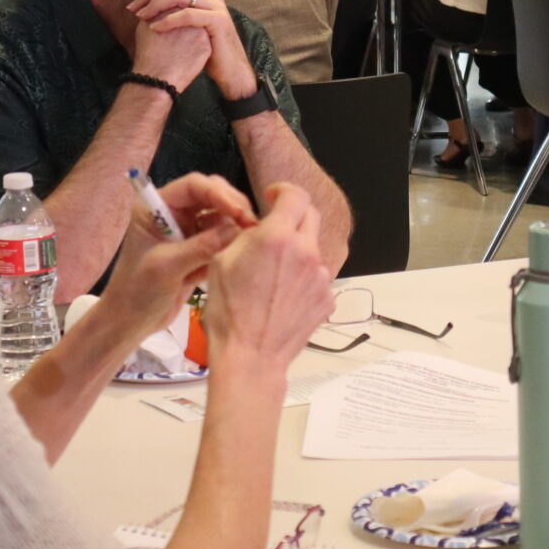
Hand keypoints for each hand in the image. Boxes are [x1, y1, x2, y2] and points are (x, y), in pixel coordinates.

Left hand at [94, 174, 254, 345]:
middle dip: (232, 207)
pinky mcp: (197, 250)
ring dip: (235, 226)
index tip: (240, 213)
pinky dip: (232, 244)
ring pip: (220, 217)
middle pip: (211, 196)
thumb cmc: (138, 291)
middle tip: (252, 226)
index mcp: (155, 207)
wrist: (131, 322)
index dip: (219, 194)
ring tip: (249, 241)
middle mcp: (172, 214)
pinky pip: (221, 238)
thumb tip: (236, 230)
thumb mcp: (167, 266)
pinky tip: (241, 254)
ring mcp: (186, 232)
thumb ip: (201, 246)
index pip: (193, 186)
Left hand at [129, 0, 253, 98]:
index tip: (132, 6)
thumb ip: (176, 14)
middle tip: (132, 9)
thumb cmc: (207, 52)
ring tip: (142, 17)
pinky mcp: (218, 20)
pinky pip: (187, 14)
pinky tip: (155, 28)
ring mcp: (216, 5)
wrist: (230, 71)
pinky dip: (168, 20)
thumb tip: (148, 8)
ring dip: (156, 5)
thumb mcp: (190, 28)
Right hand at [200, 182, 332, 369]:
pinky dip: (303, 279)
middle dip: (293, 215)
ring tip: (273, 274)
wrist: (251, 357)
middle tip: (275, 229)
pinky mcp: (327, 298)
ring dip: (298, 251)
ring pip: (313, 249)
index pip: (295, 195)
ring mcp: (320, 276)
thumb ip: (245, 235)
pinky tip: (282, 295)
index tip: (274, 197)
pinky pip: (317, 277)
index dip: (283, 191)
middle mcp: (305, 252)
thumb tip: (258, 226)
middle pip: (310, 216)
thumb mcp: (221, 261)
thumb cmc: (229, 314)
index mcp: (277, 238)